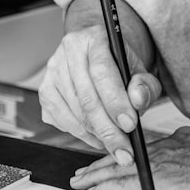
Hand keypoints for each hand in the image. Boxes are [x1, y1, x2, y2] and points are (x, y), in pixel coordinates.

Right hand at [38, 23, 160, 163]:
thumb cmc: (120, 65)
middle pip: (87, 98)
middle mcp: (68, 51)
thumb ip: (145, 85)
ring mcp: (52, 71)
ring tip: (116, 144)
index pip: (102, 72)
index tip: (130, 125)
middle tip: (125, 151)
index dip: (116, 101)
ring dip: (97, 135)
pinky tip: (98, 137)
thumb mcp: (141, 70)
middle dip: (108, 129)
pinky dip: (82, 134)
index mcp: (94, 38)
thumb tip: (137, 100)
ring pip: (74, 112)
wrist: (99, 55)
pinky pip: (62, 121)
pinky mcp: (45, 91)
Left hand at [69, 127, 189, 189]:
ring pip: (119, 168)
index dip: (125, 154)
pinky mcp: (159, 183)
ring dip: (96, 175)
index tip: (112, 158)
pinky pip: (124, 185)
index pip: (145, 147)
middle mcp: (167, 148)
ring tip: (79, 182)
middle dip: (102, 163)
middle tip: (84, 171)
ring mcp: (161, 165)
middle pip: (125, 155)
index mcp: (181, 140)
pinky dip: (106, 188)